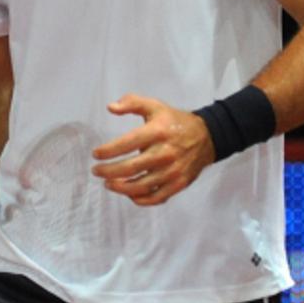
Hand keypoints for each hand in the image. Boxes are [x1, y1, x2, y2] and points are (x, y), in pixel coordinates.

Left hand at [91, 93, 214, 205]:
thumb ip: (132, 102)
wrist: (208, 137)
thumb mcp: (155, 106)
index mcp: (158, 132)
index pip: (128, 143)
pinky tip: (129, 195)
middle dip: (109, 172)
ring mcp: (173, 171)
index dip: (109, 150)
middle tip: (96, 171)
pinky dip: (141, 199)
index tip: (96, 154)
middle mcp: (165, 153)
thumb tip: (110, 107)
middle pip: (131, 168)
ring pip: (141, 186)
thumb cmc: (175, 122)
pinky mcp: (179, 183)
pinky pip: (157, 197)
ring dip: (121, 188)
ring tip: (108, 183)